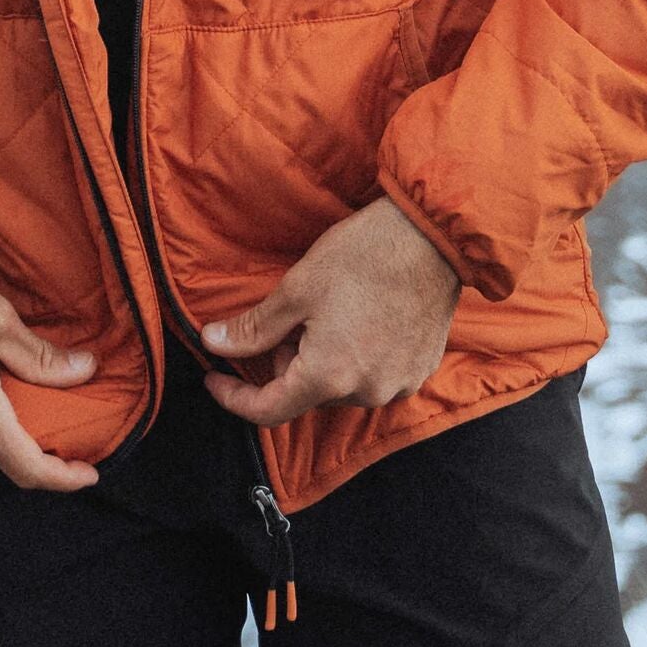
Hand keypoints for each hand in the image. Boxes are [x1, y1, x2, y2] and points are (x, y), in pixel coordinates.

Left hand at [198, 195, 461, 424]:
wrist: (433, 236)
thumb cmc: (363, 255)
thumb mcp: (297, 288)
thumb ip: (254, 327)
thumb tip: (213, 343)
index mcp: (329, 376)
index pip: (269, 411)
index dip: (235, 398)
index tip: (214, 380)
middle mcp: (366, 393)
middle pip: (307, 392)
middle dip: (287, 362)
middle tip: (288, 318)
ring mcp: (398, 384)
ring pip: (341, 385)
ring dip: (324, 360)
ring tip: (328, 311)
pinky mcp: (420, 369)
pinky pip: (374, 375)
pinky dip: (357, 356)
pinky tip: (359, 317)